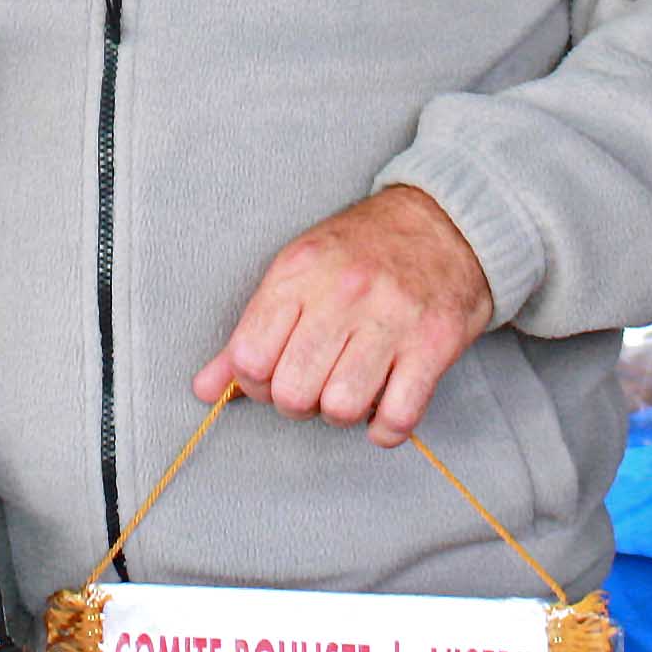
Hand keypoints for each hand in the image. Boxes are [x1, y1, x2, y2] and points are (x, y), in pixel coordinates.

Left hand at [190, 186, 493, 444]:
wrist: (446, 222)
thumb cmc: (362, 253)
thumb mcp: (297, 273)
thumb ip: (249, 335)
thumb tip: (205, 389)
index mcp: (298, 271)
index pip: (249, 358)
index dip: (255, 382)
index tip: (275, 373)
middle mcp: (343, 292)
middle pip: (292, 393)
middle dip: (298, 401)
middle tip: (316, 382)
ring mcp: (391, 318)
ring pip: (341, 408)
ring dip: (343, 413)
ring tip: (352, 389)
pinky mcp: (434, 344)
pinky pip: (397, 417)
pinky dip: (386, 428)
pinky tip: (385, 406)